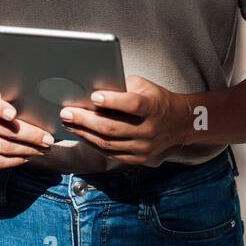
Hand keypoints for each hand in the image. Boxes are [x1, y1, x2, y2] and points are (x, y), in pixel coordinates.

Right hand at [0, 95, 53, 169]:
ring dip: (28, 150)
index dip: (2, 109)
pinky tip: (27, 157)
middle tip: (48, 140)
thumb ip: (16, 109)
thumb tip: (45, 120)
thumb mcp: (0, 108)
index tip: (12, 114)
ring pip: (5, 149)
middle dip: (32, 137)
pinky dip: (17, 160)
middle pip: (8, 132)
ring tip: (42, 150)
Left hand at [56, 75, 190, 164]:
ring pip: (107, 143)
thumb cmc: (156, 100)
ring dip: (84, 133)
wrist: (178, 123)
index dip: (113, 101)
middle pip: (112, 127)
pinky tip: (82, 134)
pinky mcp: (138, 158)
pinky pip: (110, 153)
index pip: (133, 104)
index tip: (94, 96)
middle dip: (85, 120)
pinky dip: (93, 144)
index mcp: (153, 107)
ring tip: (69, 123)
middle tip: (67, 112)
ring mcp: (143, 147)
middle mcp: (149, 130)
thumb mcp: (144, 86)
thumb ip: (122, 87)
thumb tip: (92, 86)